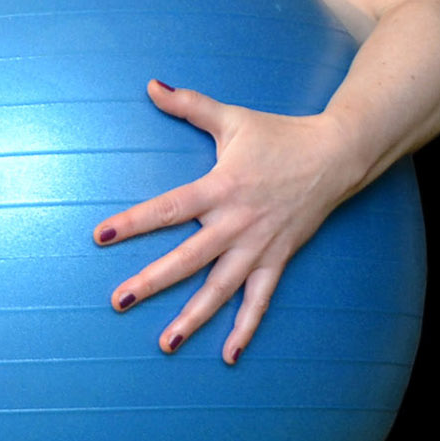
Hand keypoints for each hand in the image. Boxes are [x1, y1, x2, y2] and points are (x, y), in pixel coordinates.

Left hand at [95, 79, 358, 362]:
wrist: (339, 154)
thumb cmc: (278, 136)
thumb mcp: (232, 118)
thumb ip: (189, 104)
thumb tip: (151, 84)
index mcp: (220, 188)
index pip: (168, 208)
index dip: (134, 222)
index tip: (100, 236)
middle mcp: (237, 223)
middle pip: (188, 258)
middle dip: (152, 281)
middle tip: (119, 301)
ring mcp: (259, 246)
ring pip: (221, 289)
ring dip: (194, 318)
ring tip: (164, 344)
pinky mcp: (278, 259)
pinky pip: (260, 300)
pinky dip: (245, 328)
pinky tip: (227, 356)